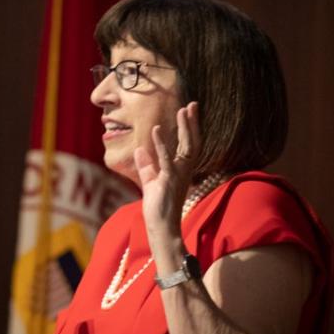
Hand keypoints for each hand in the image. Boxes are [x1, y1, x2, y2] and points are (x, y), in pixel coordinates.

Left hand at [133, 102, 201, 239]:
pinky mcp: (168, 182)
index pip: (189, 145)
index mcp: (182, 171)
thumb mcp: (150, 183)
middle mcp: (185, 171)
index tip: (189, 111)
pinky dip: (162, 144)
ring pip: (186, 148)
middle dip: (193, 123)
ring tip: (182, 110)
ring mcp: (179, 176)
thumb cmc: (157, 209)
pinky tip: (157, 129)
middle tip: (193, 104)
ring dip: (184, 129)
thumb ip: (146, 166)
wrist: (160, 229)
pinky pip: (166, 160)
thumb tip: (139, 149)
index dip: (191, 128)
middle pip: (193, 143)